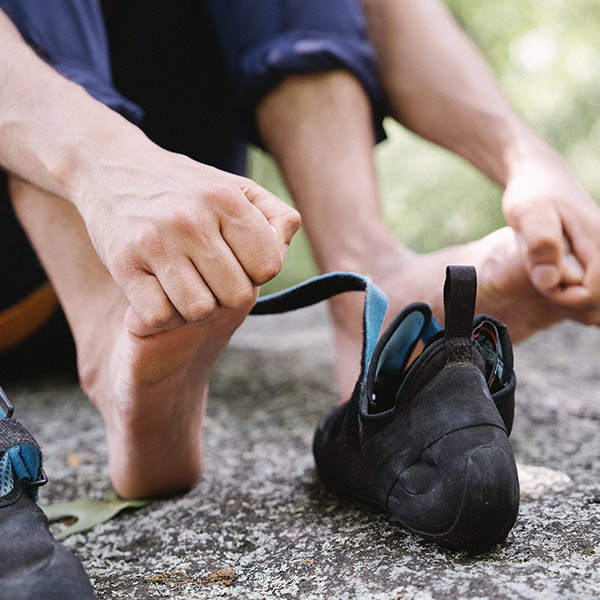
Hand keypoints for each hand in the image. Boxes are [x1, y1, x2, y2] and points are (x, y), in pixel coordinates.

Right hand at [79, 148, 300, 334]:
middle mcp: (192, 220)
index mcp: (226, 199)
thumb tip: (284, 246)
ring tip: (188, 286)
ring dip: (198, 308)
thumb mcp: (234, 187)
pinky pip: (160, 317)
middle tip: (210, 276)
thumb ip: (274, 217)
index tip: (237, 259)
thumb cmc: (185, 188)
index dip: (256, 271)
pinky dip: (165, 314)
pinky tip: (162, 292)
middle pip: (237, 295)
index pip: (268, 266)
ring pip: (201, 311)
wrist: (110, 167)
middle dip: (228, 293)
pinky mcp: (123, 264)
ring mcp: (156, 243)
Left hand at [502, 152, 599, 319]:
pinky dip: (576, 294)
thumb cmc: (531, 193)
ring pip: (598, 299)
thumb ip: (540, 244)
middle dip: (568, 300)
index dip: (563, 296)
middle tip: (541, 276)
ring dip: (572, 299)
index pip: (593, 293)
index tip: (539, 278)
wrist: (540, 176)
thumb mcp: (528, 213)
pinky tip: (555, 279)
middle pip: (599, 300)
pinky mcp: (598, 256)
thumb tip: (550, 280)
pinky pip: (594, 289)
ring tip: (546, 276)